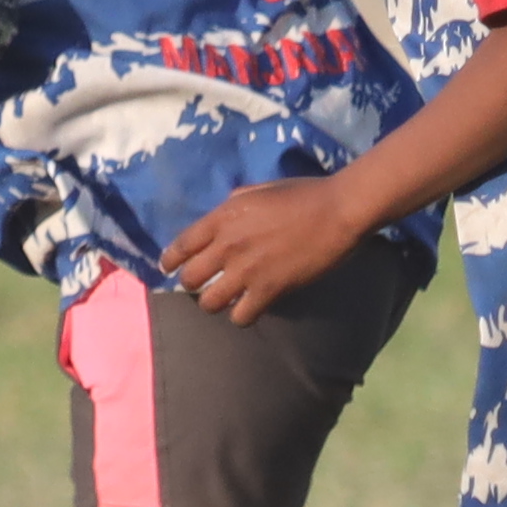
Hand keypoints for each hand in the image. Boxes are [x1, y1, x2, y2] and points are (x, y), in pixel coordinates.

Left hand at [161, 176, 372, 328]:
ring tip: (226, 299)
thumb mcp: (257, 190)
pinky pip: (241, 316)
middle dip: (192, 284)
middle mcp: (227, 245)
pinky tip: (250, 308)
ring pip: (209, 302)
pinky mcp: (269, 290)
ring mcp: (246, 270)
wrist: (337, 211)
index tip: (169, 269)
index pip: (180, 246)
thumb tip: (221, 217)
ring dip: (215, 303)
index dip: (170, 261)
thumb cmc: (303, 194)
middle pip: (189, 278)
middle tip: (204, 284)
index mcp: (222, 217)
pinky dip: (242, 316)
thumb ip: (233, 205)